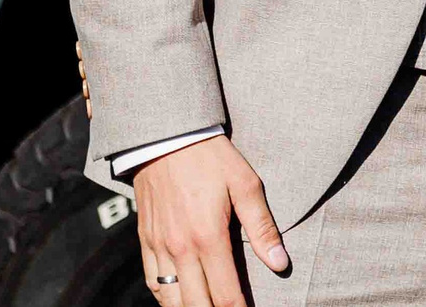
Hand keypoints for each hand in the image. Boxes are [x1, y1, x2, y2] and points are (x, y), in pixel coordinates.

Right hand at [134, 135, 287, 306]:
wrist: (165, 135)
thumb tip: (280, 263)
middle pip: (197, 305)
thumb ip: (262, 227)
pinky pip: (153, 281)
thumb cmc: (211, 157)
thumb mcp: (245, 184)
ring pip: (171, 300)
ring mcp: (159, 246)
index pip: (226, 295)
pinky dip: (166, 298)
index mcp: (208, 237)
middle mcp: (180, 248)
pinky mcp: (146, 239)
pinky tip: (180, 300)